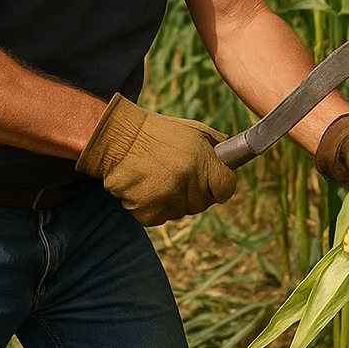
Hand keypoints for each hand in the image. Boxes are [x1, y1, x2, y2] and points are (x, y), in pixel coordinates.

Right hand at [76, 94, 236, 225]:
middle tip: (176, 172)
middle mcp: (187, 182)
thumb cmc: (156, 132)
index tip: (212, 179)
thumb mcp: (193, 130)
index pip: (227, 187)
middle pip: (204, 203)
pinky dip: (153, 206)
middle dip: (194, 191)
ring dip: (173, 199)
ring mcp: (168, 199)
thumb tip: (232, 160)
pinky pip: (161, 217)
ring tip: (157, 176)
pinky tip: (145, 186)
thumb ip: (217, 146)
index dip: (220, 183)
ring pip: (181, 211)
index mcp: (202, 160)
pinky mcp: (149, 212)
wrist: (116, 138)